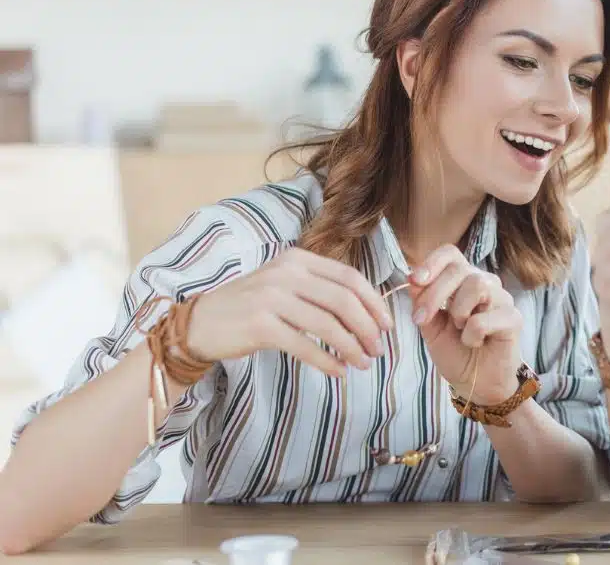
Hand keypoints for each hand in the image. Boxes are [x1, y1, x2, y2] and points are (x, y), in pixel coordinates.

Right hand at [187, 248, 393, 377]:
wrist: (200, 323)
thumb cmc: (250, 307)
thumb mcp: (285, 286)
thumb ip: (320, 291)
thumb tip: (368, 313)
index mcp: (298, 259)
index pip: (349, 277)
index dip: (374, 303)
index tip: (388, 325)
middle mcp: (286, 273)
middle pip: (344, 300)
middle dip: (368, 328)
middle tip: (379, 349)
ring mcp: (272, 297)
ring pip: (328, 324)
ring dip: (352, 347)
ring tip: (363, 364)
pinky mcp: (260, 325)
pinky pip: (305, 345)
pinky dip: (327, 361)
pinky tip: (338, 371)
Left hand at [405, 245, 523, 405]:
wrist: (476, 384)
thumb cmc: (456, 353)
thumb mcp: (430, 327)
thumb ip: (422, 303)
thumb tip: (412, 278)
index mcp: (463, 281)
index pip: (450, 254)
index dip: (432, 262)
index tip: (415, 280)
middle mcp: (485, 284)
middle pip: (460, 269)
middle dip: (434, 294)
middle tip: (421, 320)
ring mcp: (502, 299)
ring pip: (477, 285)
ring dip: (458, 312)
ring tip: (459, 330)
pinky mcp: (514, 319)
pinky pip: (485, 318)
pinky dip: (472, 335)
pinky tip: (476, 344)